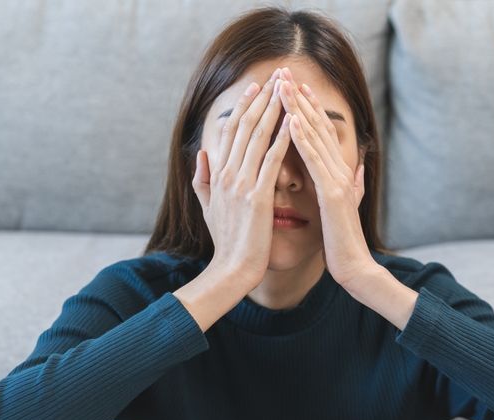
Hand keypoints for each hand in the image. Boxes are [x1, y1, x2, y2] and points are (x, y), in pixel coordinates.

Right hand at [193, 69, 292, 291]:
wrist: (232, 269)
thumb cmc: (225, 242)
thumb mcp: (206, 208)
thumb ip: (201, 180)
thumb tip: (201, 155)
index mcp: (218, 175)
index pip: (230, 132)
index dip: (243, 107)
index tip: (255, 88)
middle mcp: (228, 174)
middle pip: (245, 126)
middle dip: (261, 98)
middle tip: (275, 75)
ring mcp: (242, 184)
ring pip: (258, 137)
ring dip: (273, 109)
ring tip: (286, 88)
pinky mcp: (258, 197)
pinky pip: (271, 161)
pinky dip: (282, 139)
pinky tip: (292, 121)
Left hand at [279, 71, 372, 288]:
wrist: (355, 268)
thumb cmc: (345, 243)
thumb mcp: (348, 209)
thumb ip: (354, 186)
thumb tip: (360, 168)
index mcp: (339, 174)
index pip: (321, 134)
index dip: (309, 108)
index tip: (293, 86)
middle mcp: (341, 172)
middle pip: (318, 127)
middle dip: (300, 99)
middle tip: (284, 73)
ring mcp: (338, 181)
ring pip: (315, 138)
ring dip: (299, 109)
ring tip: (284, 86)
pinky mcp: (332, 194)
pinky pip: (315, 162)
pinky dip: (303, 139)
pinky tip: (291, 120)